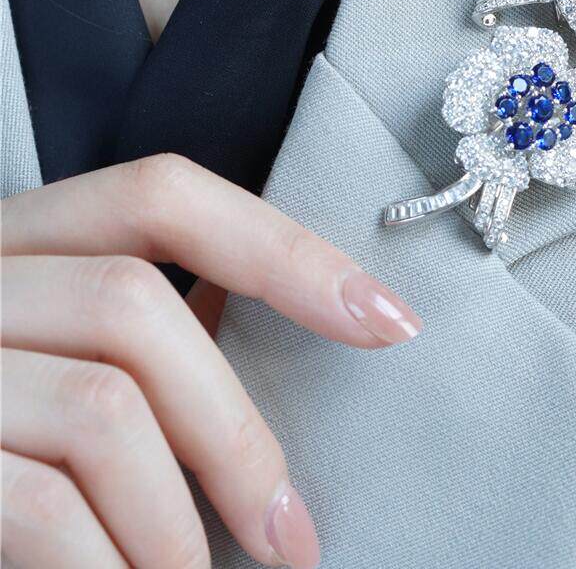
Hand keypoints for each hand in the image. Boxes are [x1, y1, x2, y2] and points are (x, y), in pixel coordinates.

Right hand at [0, 154, 421, 568]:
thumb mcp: (47, 350)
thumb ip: (137, 331)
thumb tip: (287, 340)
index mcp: (13, 234)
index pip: (164, 194)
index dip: (285, 249)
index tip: (388, 321)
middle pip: (141, 309)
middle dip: (237, 433)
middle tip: (293, 537)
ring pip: (101, 410)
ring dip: (176, 522)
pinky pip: (36, 504)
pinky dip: (109, 565)